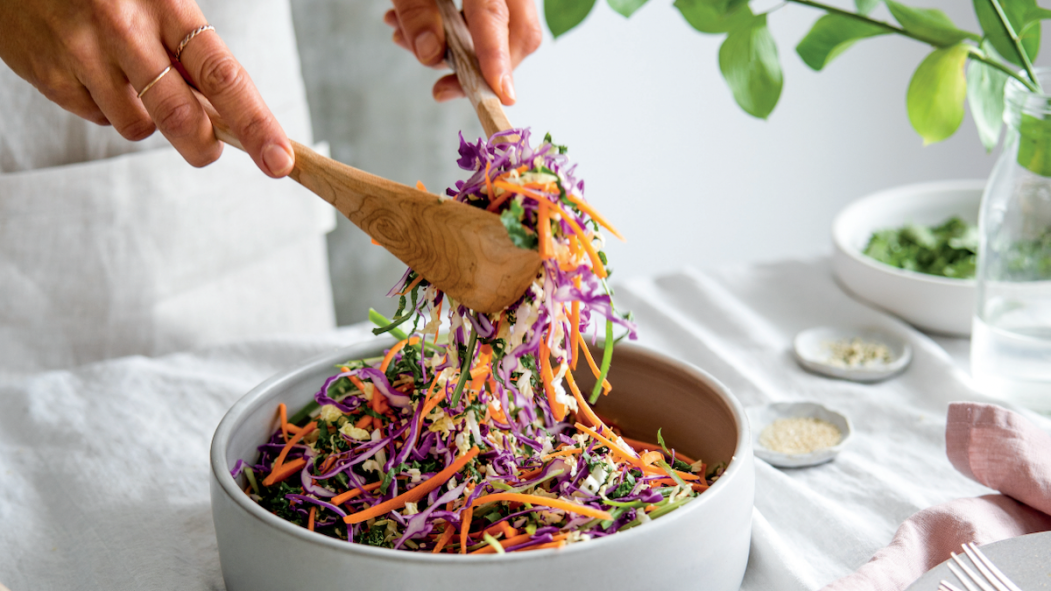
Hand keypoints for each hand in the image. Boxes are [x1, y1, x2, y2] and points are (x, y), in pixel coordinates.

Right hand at [0, 0, 293, 176]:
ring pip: (137, 126)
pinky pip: (94, 117)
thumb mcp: (158, 2)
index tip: (280, 160)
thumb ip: (193, 53)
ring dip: (148, 120)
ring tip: (134, 82)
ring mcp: (82, 52)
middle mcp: (124, 27)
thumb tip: (229, 117)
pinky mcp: (49, 74)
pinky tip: (95, 73)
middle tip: (211, 152)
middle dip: (203, 147)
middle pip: (181, 116)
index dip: (257, 124)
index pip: (224, 76)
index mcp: (166, 5)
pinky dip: (104, 107)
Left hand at [383, 0, 542, 103]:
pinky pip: (492, 20)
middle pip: (519, 30)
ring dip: (461, 51)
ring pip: (507, 30)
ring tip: (406, 39)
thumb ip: (416, 9)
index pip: (495, 14)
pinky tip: (413, 25)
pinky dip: (457, 33)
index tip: (499, 91)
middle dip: (483, 67)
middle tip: (444, 87)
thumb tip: (431, 55)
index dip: (496, 56)